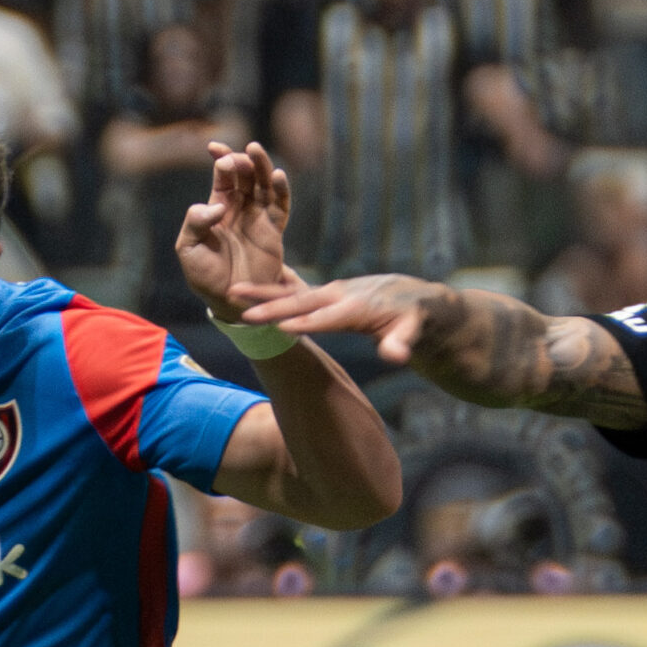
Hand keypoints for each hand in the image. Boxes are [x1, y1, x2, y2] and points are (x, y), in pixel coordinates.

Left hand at [176, 139, 292, 321]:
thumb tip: (216, 206)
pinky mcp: (274, 231)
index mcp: (219, 207)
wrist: (229, 301)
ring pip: (264, 184)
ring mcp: (259, 218)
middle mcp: (241, 208)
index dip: (221, 159)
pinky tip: (278, 176)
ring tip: (256, 151)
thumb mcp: (188, 248)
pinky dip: (281, 190)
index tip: (215, 148)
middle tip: (237, 157)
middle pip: (245, 175)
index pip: (223, 176)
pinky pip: (281, 207)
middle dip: (241, 161)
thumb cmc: (205, 275)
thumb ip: (194, 223)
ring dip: (262, 166)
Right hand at [236, 271, 442, 361]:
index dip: (306, 323)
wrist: (414, 299)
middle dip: (272, 307)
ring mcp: (331, 292)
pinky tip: (248, 291)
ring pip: (292, 293)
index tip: (281, 327)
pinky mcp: (326, 294)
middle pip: (301, 301)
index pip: (328, 318)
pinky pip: (295, 293)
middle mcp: (340, 295)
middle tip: (243, 311)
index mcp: (357, 308)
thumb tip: (395, 356)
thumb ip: (402, 343)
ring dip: (262, 293)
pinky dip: (272, 292)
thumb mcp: (414, 332)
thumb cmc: (414, 320)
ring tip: (233, 291)